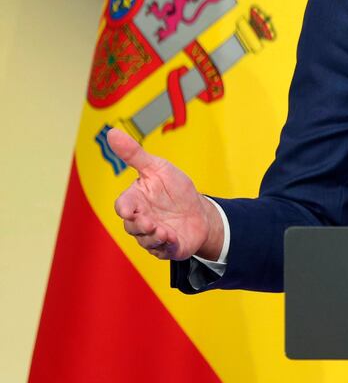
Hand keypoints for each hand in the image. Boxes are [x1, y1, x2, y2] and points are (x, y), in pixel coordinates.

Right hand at [108, 127, 223, 261]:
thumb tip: (112, 132)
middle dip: (140, 225)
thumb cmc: (175, 189)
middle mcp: (141, 219)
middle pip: (132, 226)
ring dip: (153, 237)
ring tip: (164, 231)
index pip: (123, 206)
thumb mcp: (157, 168)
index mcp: (136, 200)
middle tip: (150, 222)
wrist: (199, 211)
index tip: (129, 210)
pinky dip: (166, 246)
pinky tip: (172, 238)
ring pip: (145, 240)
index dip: (125, 209)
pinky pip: (162, 251)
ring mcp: (152, 235)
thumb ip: (134, 154)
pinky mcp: (167, 247)